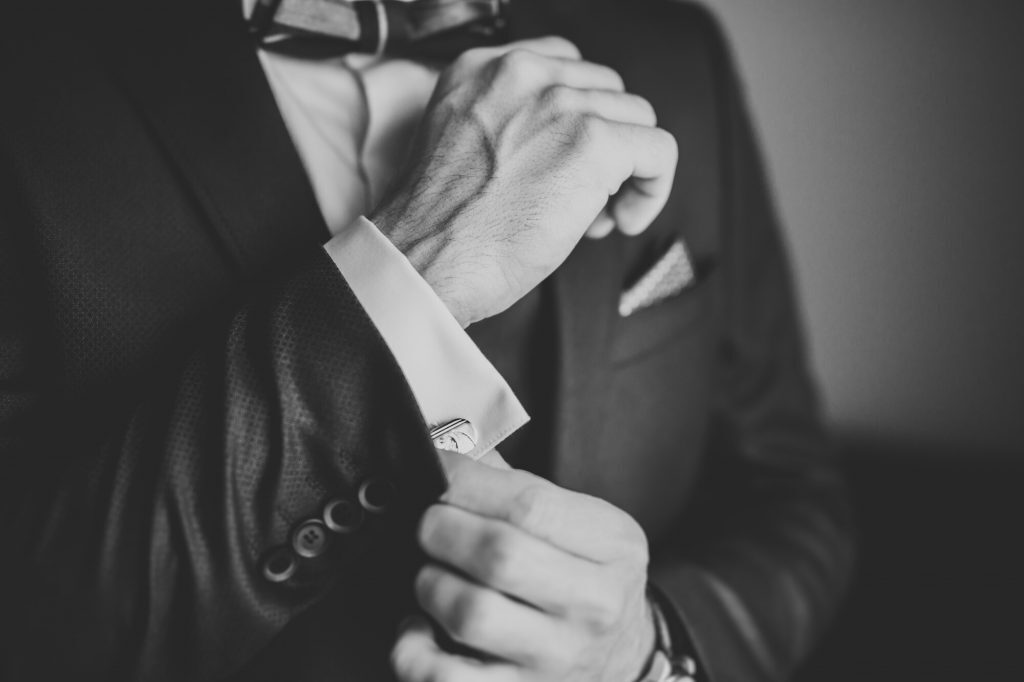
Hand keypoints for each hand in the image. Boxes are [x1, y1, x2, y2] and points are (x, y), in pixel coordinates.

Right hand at [372, 36, 677, 326]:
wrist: (422, 262)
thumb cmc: (438, 228)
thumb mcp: (462, 144)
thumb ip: (510, 123)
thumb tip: (566, 145)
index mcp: (482, 68)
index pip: (566, 68)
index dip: (578, 120)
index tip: (565, 164)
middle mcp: (521, 72)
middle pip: (607, 92)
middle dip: (604, 146)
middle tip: (578, 200)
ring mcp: (559, 103)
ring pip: (638, 119)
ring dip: (626, 171)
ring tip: (593, 218)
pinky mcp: (592, 141)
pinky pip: (659, 151)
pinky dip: (652, 190)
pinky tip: (621, 221)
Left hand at [392, 461, 654, 681]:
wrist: (623, 657)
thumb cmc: (586, 576)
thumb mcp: (582, 522)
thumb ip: (518, 486)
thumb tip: (446, 449)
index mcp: (613, 545)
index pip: (529, 504)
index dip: (466, 481)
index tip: (439, 470)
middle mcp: (594, 604)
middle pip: (498, 555)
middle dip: (441, 528)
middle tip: (429, 524)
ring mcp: (557, 658)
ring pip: (470, 613)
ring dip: (430, 585)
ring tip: (432, 576)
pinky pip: (444, 680)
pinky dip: (413, 650)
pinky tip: (420, 629)